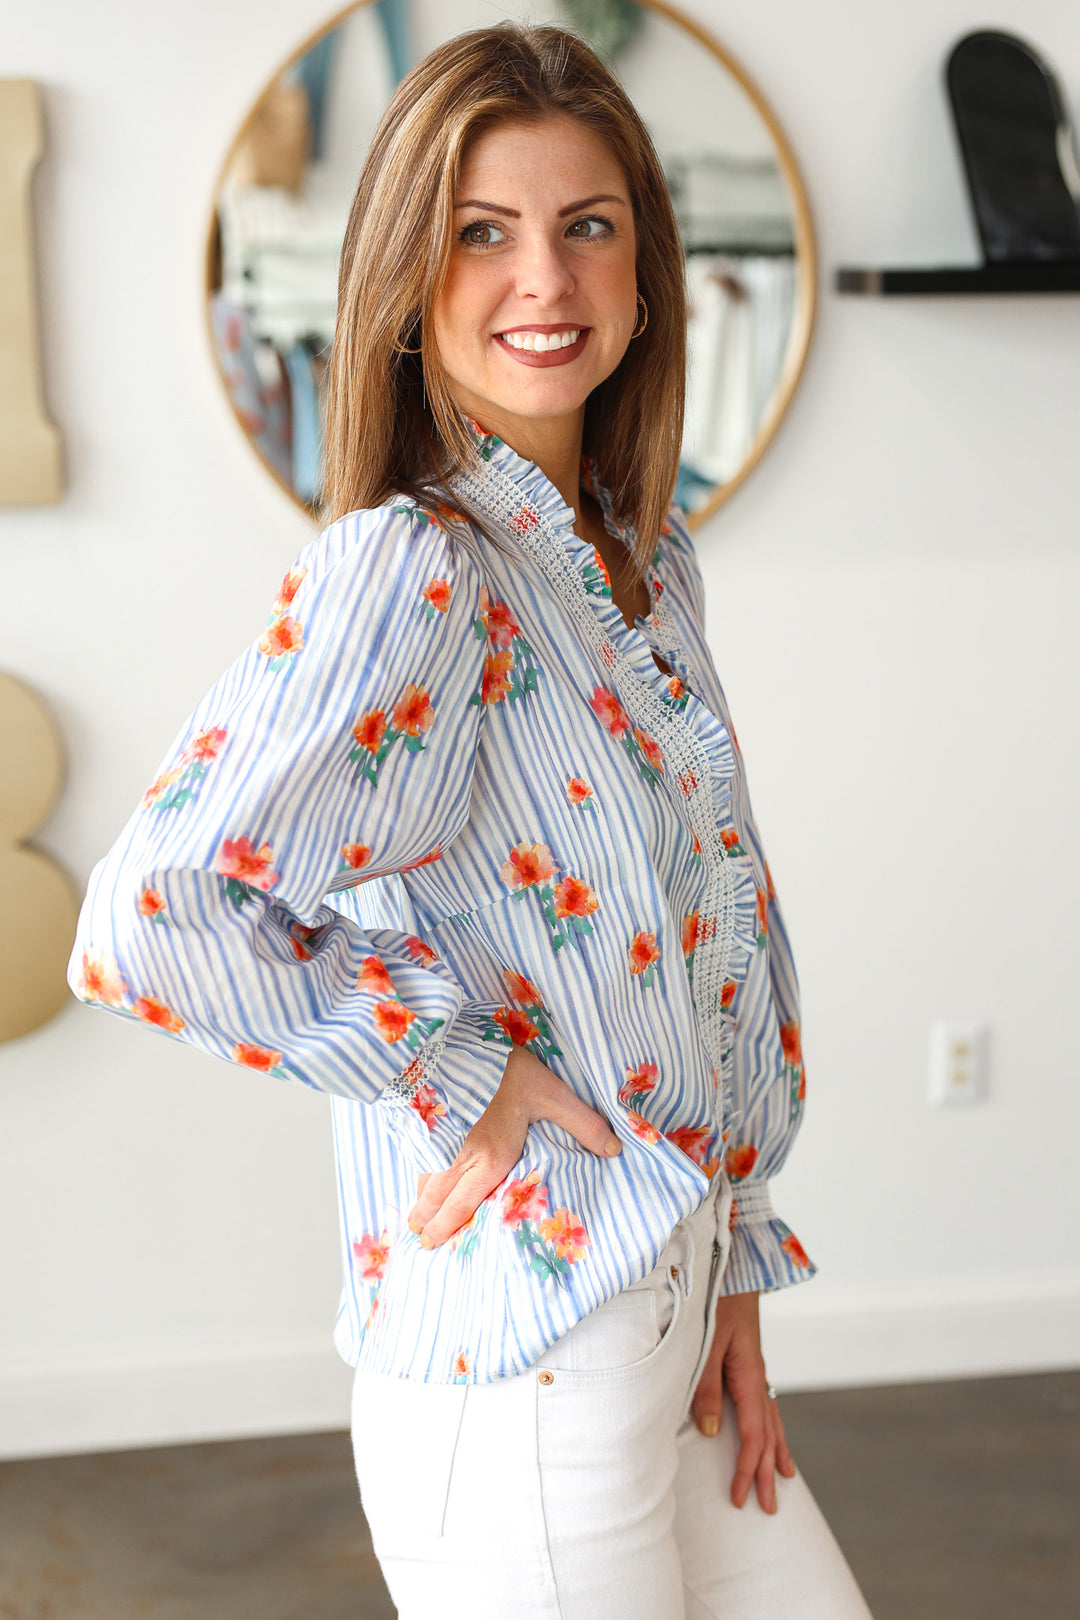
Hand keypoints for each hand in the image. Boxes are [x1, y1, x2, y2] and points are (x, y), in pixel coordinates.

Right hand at [406, 1045, 621, 1246]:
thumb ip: (583, 1123)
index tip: (434, 1244)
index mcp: (490, 1159)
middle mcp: (459, 1157)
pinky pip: (417, 1156)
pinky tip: (414, 1176)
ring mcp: (437, 1139)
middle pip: (438, 1198)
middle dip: (428, 1221)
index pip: (464, 1205)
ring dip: (419, 1201)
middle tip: (419, 1239)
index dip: (448, 1227)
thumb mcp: (552, 1094)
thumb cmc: (504, 1073)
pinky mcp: (423, 1121)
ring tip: (412, 1217)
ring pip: (425, 1179)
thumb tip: (614, 1149)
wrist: (456, 1044)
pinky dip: (414, 1173)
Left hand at [691, 1289, 795, 1513]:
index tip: (738, 1497)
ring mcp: (754, 1369)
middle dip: (765, 1473)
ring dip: (773, 1453)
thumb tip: (713, 1431)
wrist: (730, 1265)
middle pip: (768, 1434)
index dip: (746, 1468)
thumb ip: (706, 1385)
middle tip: (769, 1509)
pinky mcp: (747, 1361)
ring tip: (782, 1481)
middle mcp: (756, 1376)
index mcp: (748, 1375)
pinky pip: (764, 1404)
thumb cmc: (714, 1299)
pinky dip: (770, 1427)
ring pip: (771, 1420)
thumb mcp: (705, 1341)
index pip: (753, 1434)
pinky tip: (770, 1435)